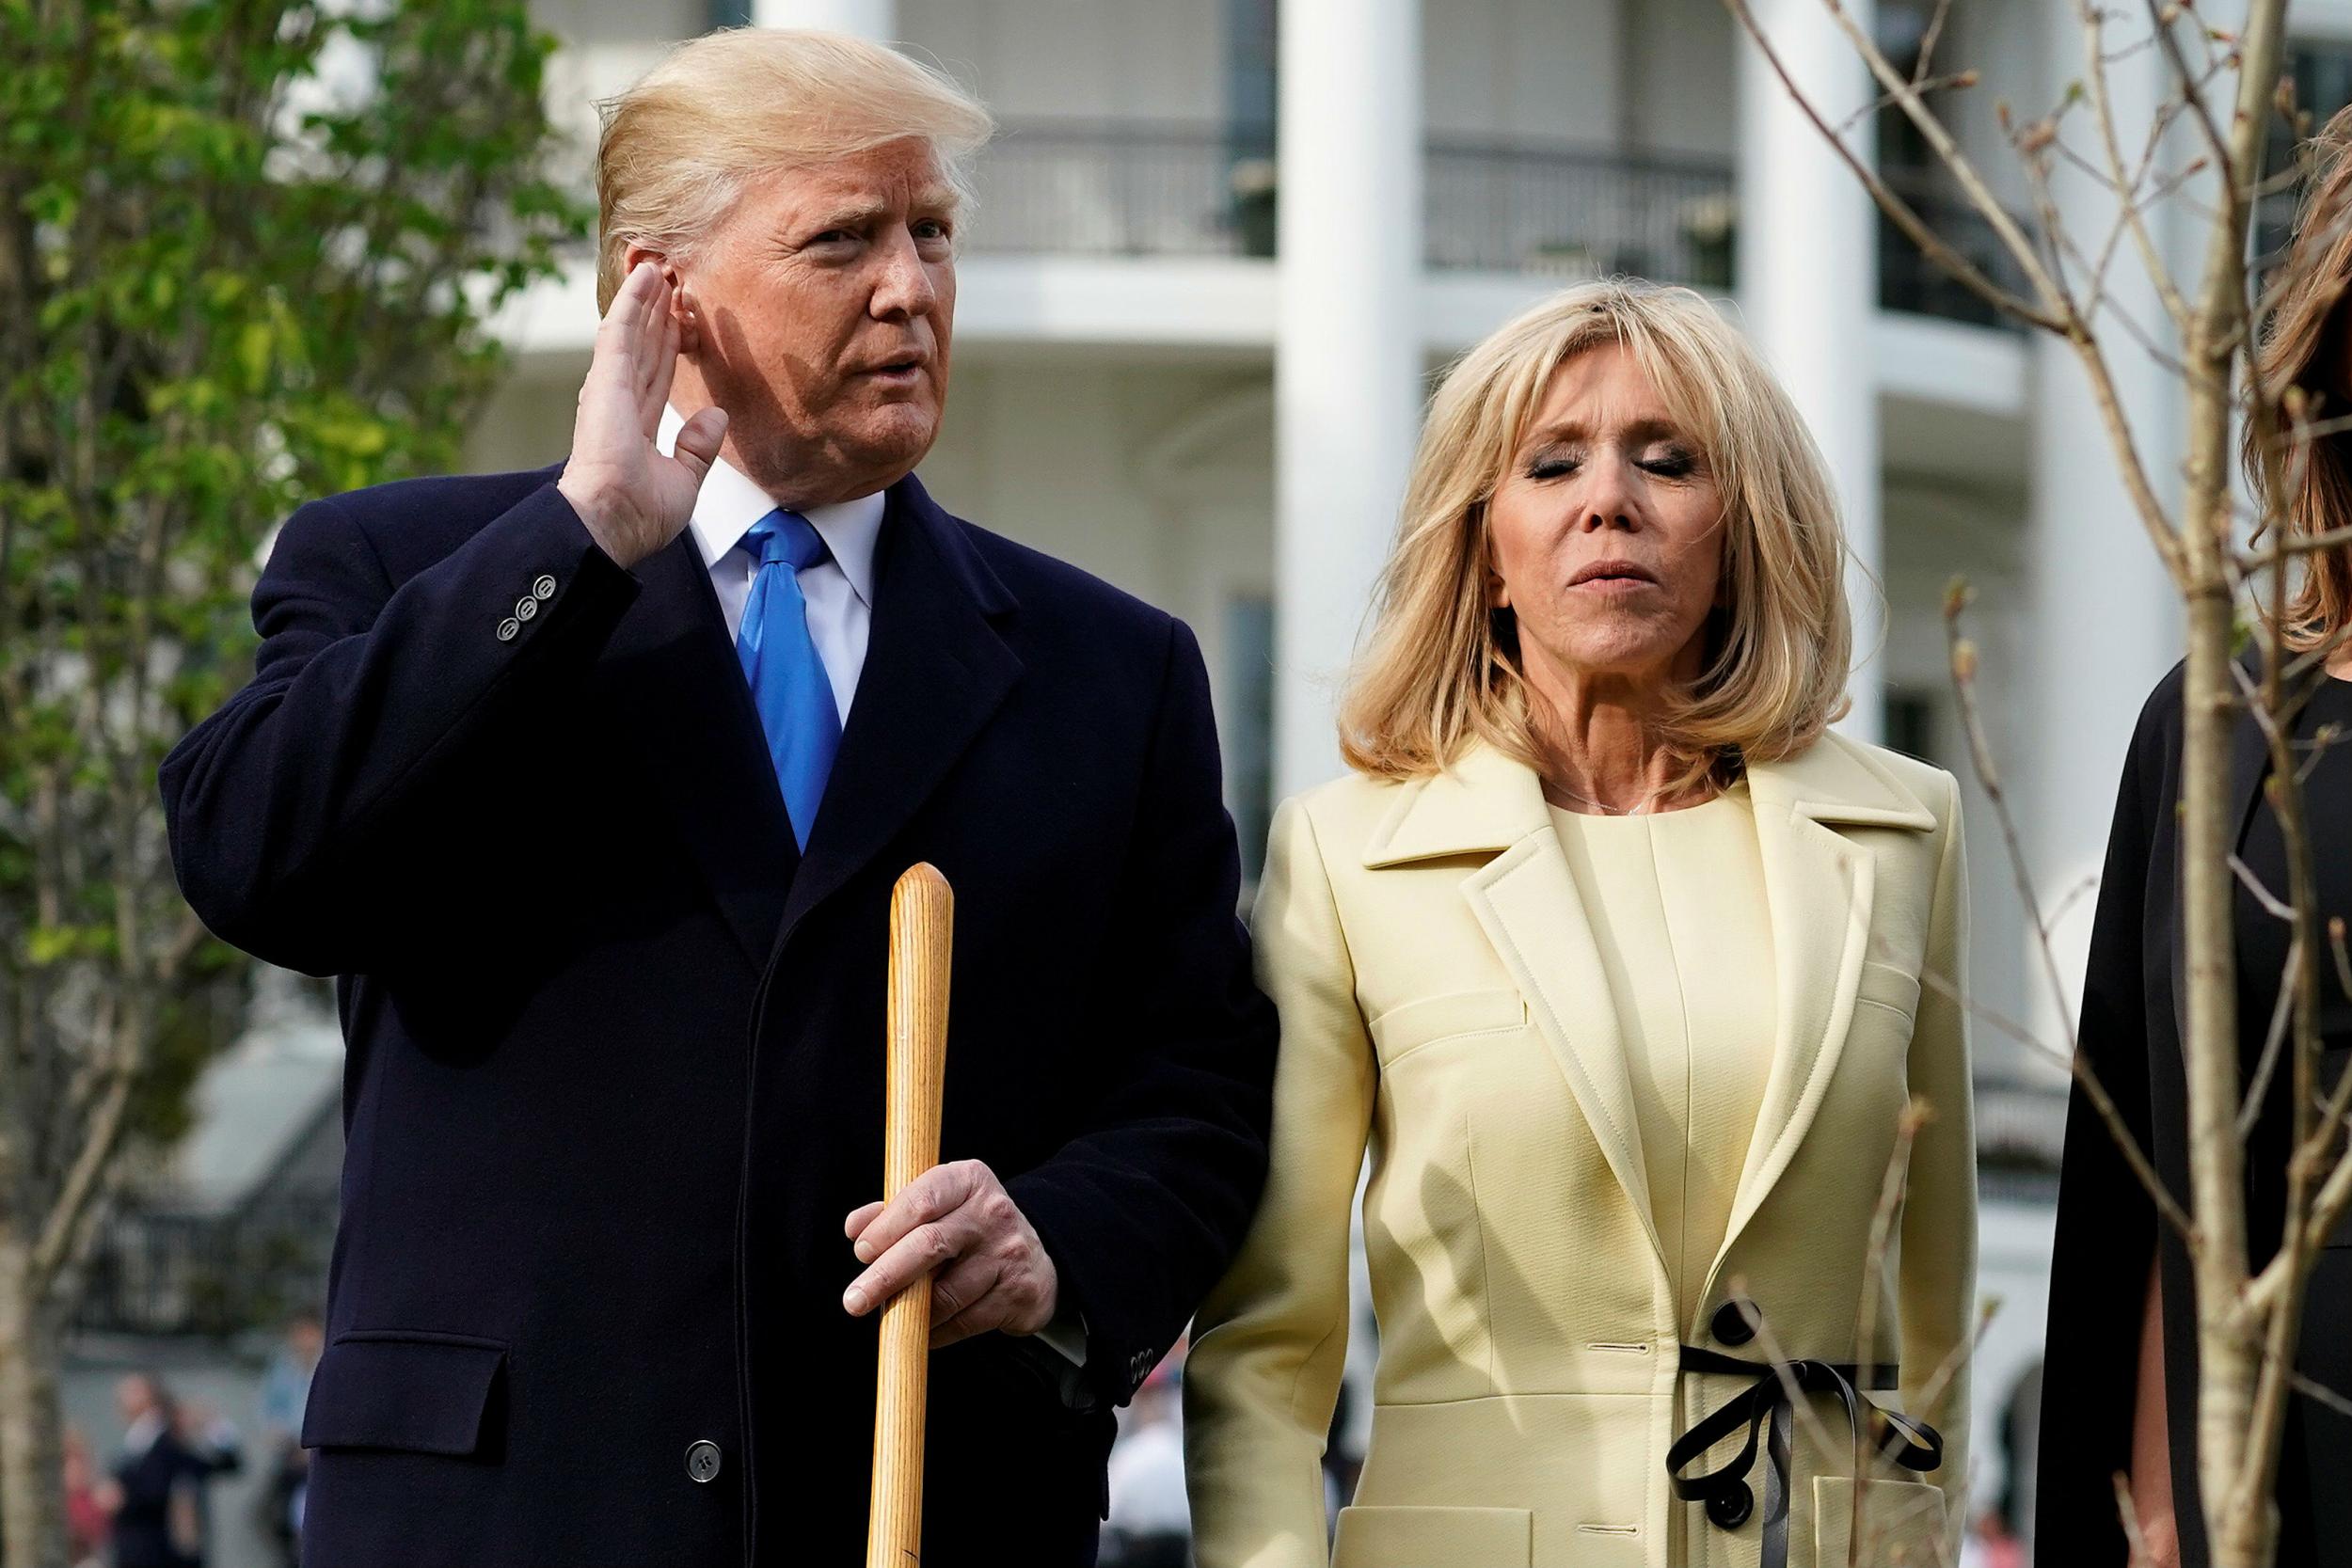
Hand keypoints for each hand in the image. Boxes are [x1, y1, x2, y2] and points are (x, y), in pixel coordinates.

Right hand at [555, 260, 727, 569]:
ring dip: (645, 300)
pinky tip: (645, 278)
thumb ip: (698, 449)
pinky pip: (620, 331)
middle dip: (657, 316)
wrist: (611, 523)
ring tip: (659, 268)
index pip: (656, 376)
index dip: (669, 347)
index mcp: (635, 428)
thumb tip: (715, 418)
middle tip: (671, 283)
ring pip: (632, 333)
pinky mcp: (605, 380)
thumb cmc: (637, 516)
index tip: (681, 321)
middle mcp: (620, 404)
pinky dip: (632, 302)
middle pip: (644, 348)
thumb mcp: (683, 482)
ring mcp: (610, 390)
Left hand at [843, 1159, 1059, 1349]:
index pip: (921, 1201)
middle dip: (885, 1277)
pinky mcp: (1017, 1293)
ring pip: (945, 1294)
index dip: (885, 1228)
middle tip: (854, 1301)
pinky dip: (935, 1332)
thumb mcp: (941, 1207)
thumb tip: (855, 1226)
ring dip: (911, 1312)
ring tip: (894, 1316)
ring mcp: (1008, 1254)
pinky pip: (963, 1322)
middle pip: (929, 1245)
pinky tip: (925, 1331)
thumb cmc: (970, 1230)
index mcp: (969, 1180)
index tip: (861, 1251)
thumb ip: (895, 1211)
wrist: (1037, 1261)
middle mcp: (993, 1213)